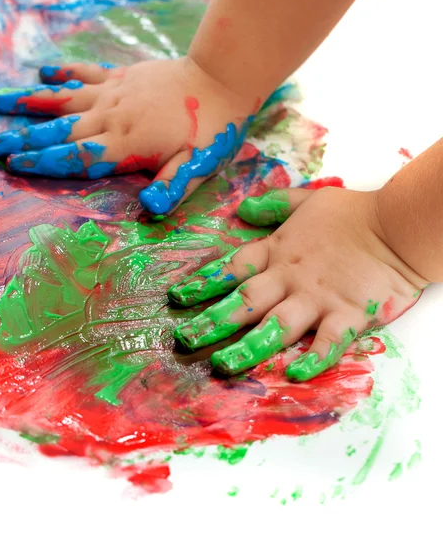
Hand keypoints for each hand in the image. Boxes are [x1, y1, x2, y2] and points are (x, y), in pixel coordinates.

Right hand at [0, 57, 256, 215]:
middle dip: (21, 139)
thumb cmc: (210, 130)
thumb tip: (147, 210)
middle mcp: (110, 117)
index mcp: (124, 144)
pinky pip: (86, 73)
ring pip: (63, 100)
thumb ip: (170, 187)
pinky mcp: (122, 76)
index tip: (11, 165)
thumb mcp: (196, 166)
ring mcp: (113, 93)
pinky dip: (64, 72)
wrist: (220, 78)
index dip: (42, 162)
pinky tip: (44, 72)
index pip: (75, 157)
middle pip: (58, 132)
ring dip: (29, 103)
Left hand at [168, 187, 426, 380]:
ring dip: (248, 347)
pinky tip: (293, 374)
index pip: (232, 269)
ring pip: (276, 327)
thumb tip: (243, 209)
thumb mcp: (306, 200)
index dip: (203, 283)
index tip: (177, 298)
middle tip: (184, 339)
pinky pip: (328, 343)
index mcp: (277, 252)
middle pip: (244, 302)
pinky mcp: (348, 314)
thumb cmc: (351, 213)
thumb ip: (273, 205)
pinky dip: (313, 359)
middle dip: (212, 322)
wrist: (397, 224)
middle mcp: (289, 278)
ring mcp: (317, 298)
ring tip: (222, 365)